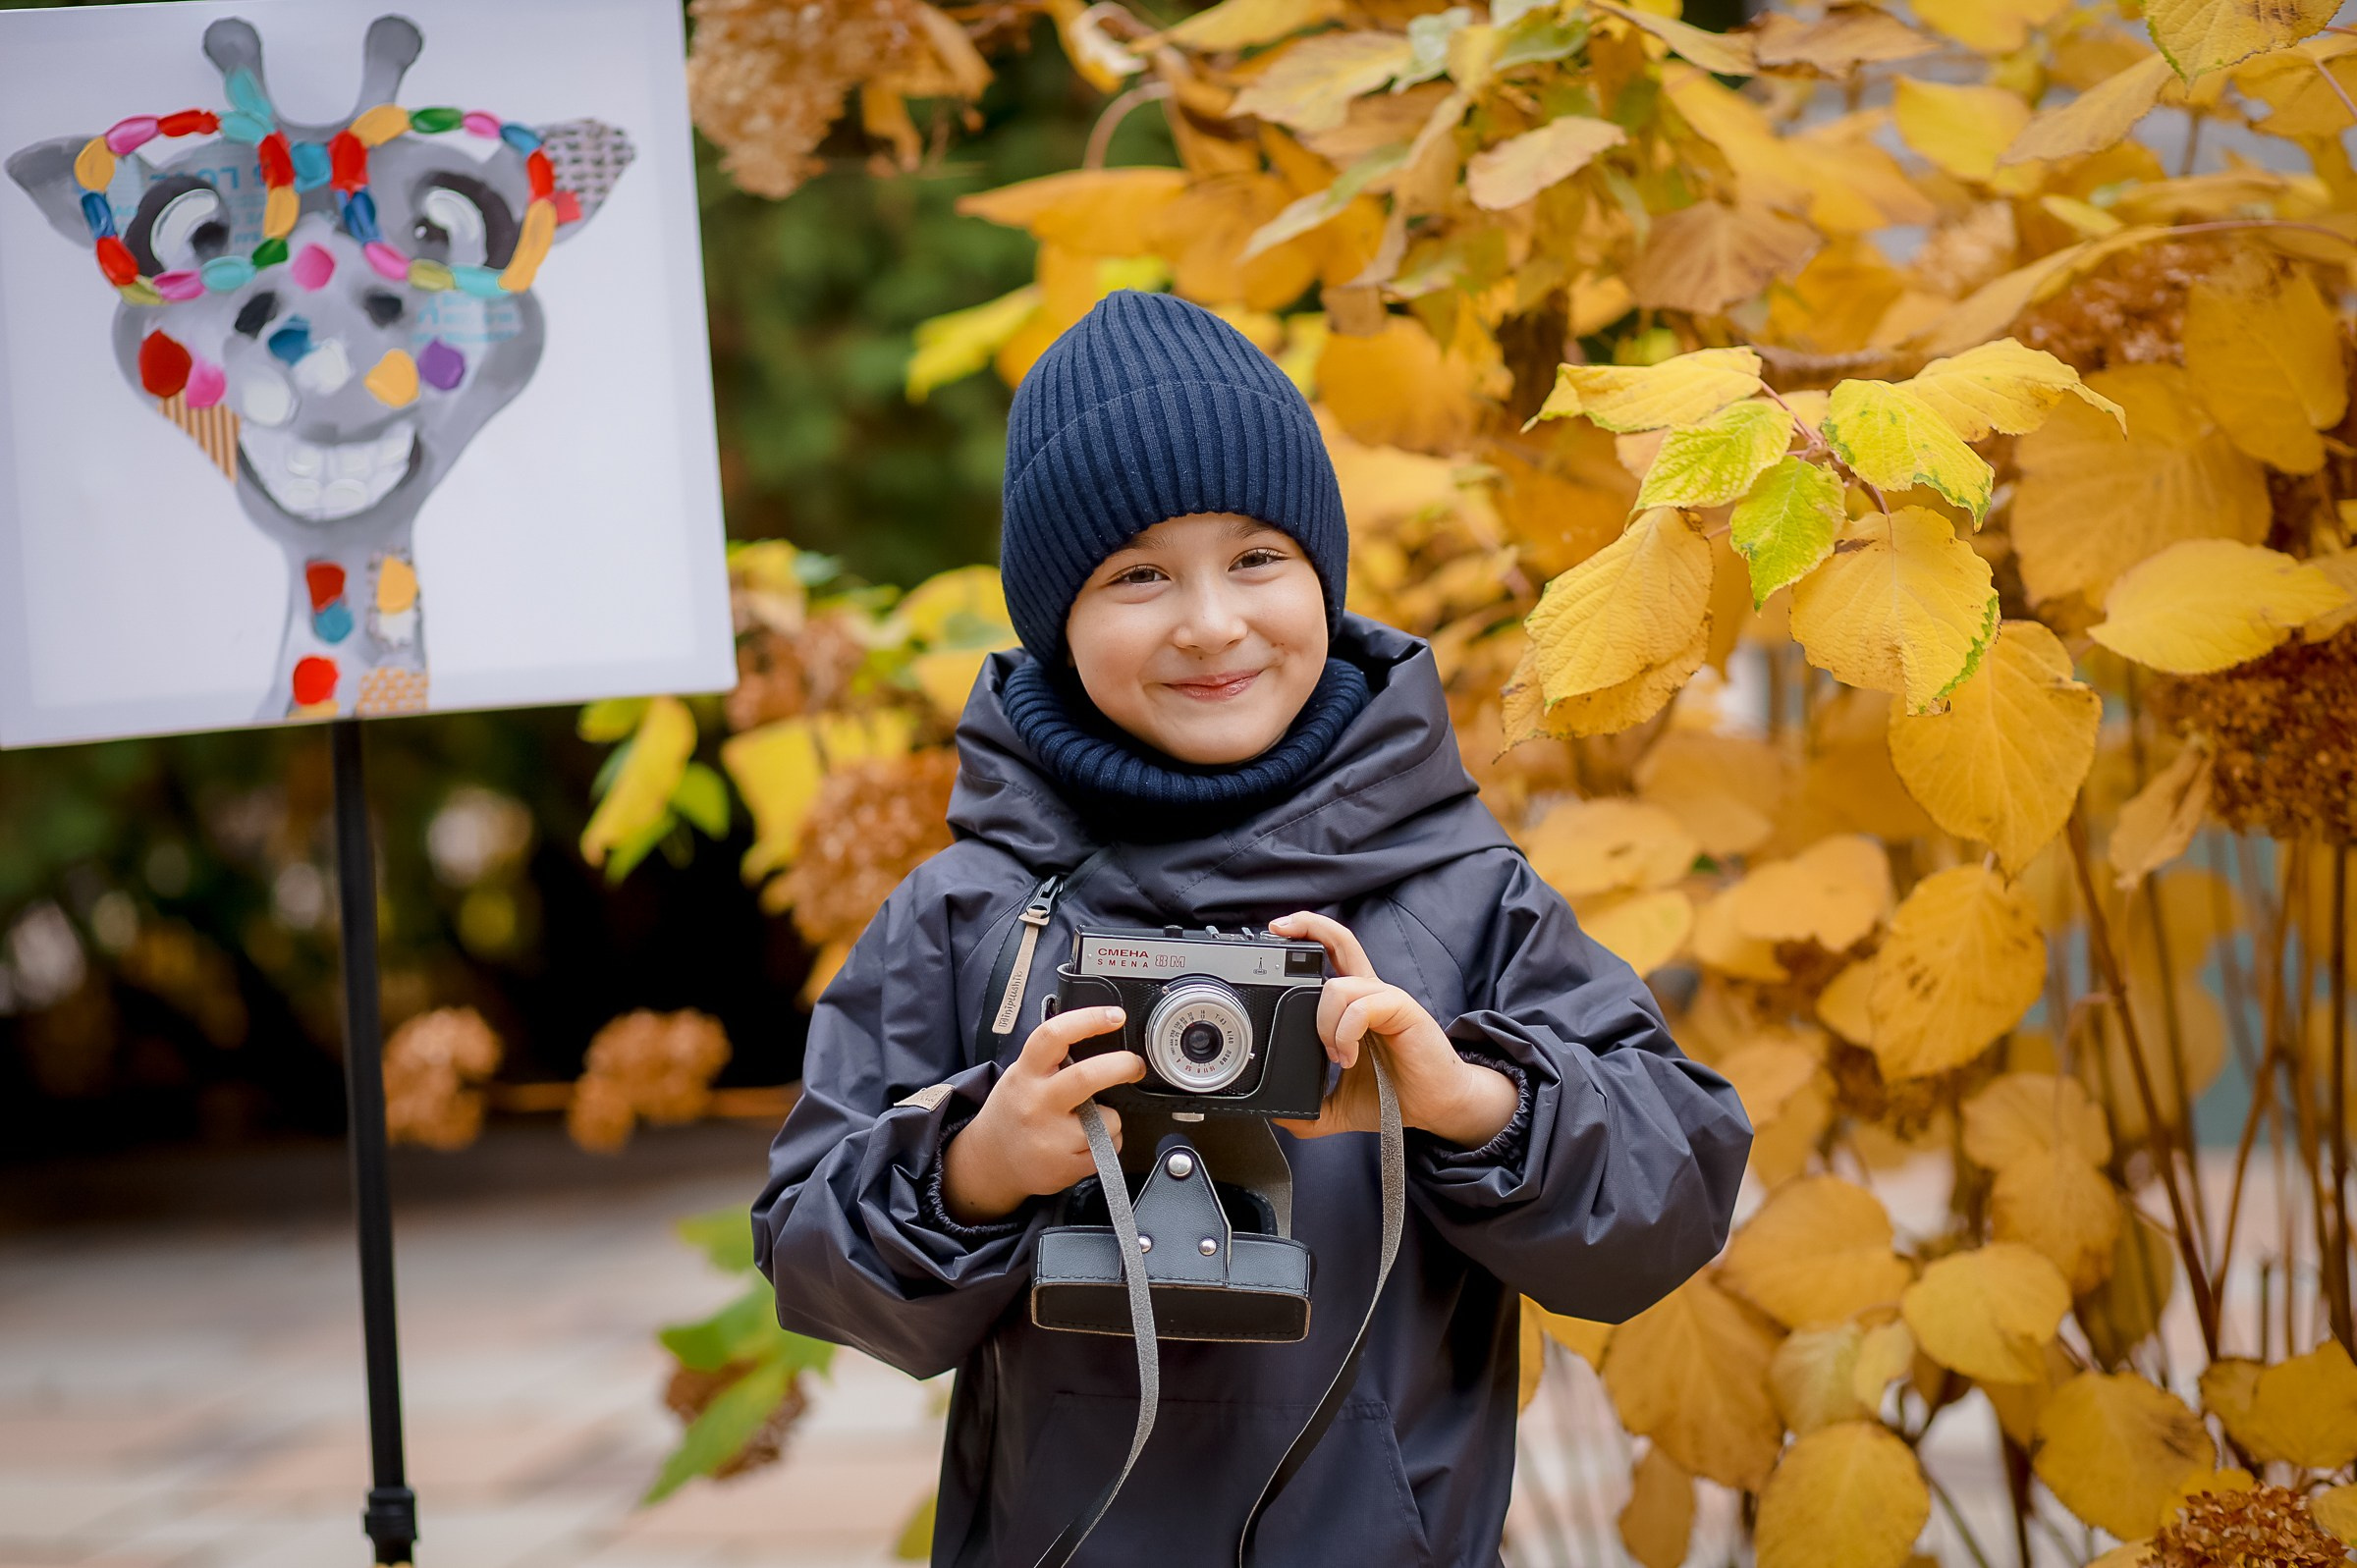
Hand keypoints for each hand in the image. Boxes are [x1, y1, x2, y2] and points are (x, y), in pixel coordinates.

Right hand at [940, 1004, 1144, 1224]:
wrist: (991, 1163)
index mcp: (1026, 1074)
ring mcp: (1051, 1137)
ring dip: (1111, 1119)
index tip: (1116, 1016)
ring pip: (1108, 1120)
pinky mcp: (1065, 1166)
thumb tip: (1094, 1035)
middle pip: (1088, 1076)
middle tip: (1134, 1065)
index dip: (1089, 1020)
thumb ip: (1051, 1060)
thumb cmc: (1013, 1113)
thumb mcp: (1021, 1076)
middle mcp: (1037, 1103)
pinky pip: (1108, 1148)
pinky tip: (1082, 1145)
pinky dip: (1106, 1144)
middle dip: (1122, 1066)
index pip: (1054, 1036)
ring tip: (1089, 1124)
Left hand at [1267, 911, 1518, 1149]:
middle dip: (1306, 927)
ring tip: (1336, 1057)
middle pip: (1339, 939)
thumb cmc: (1394, 1095)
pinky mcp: (1402, 1010)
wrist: (1436, 1106)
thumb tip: (1276, 1114)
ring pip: (1339, 986)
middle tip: (1276, 933)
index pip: (1328, 954)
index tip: (1274, 934)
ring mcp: (1386, 998)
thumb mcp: (1337, 1105)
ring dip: (1324, 1024)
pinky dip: (1345, 1033)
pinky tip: (1349, 1058)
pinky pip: (1361, 1008)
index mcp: (1354, 1004)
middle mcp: (1369, 992)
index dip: (1302, 936)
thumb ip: (1309, 1106)